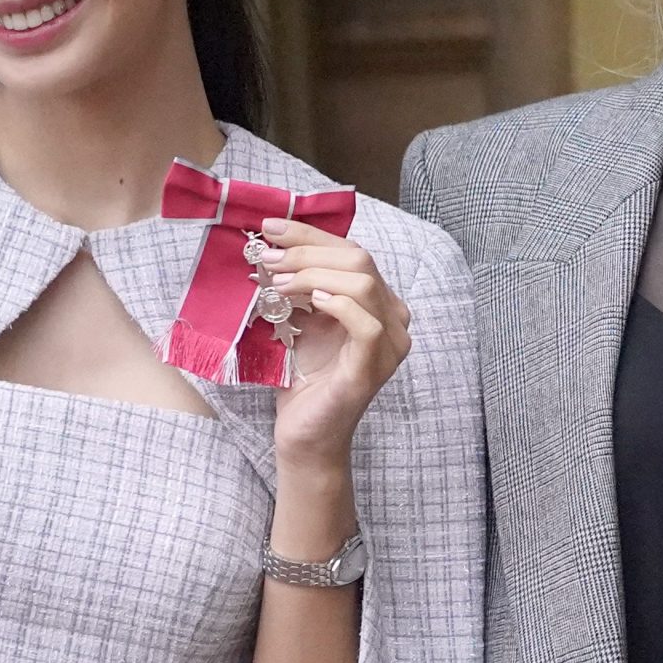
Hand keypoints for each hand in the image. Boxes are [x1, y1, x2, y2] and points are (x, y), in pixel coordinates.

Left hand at [257, 219, 416, 473]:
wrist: (305, 433)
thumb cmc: (304, 379)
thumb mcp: (302, 320)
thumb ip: (301, 286)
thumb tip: (271, 246)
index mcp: (380, 303)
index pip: (353, 252)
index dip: (311, 235)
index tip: (271, 228)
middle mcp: (395, 319)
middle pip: (360, 260)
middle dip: (307, 252)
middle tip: (267, 258)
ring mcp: (391, 344)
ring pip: (363, 284)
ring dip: (312, 274)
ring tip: (276, 283)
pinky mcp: (374, 366)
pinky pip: (367, 323)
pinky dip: (337, 304)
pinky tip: (309, 302)